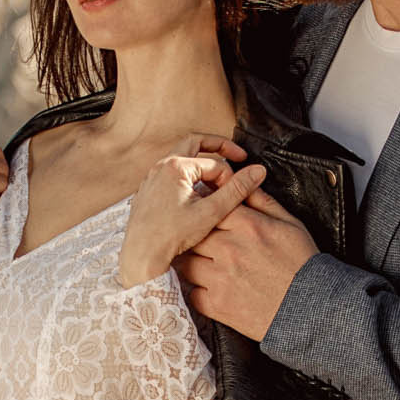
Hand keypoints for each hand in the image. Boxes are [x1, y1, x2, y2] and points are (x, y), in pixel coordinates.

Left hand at [117, 137, 265, 286]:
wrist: (142, 256)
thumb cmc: (172, 236)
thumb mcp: (211, 212)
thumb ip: (237, 190)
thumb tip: (258, 171)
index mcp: (175, 166)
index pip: (215, 164)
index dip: (230, 179)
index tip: (238, 195)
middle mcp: (160, 167)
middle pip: (195, 144)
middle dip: (218, 148)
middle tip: (237, 155)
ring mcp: (152, 178)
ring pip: (182, 161)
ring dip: (202, 166)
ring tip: (218, 181)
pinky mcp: (148, 192)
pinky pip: (171, 176)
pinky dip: (188, 179)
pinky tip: (197, 197)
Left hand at [178, 187, 317, 338]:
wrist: (311, 306)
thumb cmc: (303, 264)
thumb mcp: (289, 224)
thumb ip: (263, 202)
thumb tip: (247, 182)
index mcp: (247, 225)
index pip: (212, 207)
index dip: (209, 212)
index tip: (210, 219)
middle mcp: (229, 249)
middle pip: (194, 235)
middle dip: (196, 237)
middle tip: (204, 244)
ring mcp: (220, 278)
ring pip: (187, 264)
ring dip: (195, 264)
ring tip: (207, 267)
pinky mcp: (217, 304)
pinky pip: (192, 293)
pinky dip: (199, 291)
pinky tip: (213, 289)